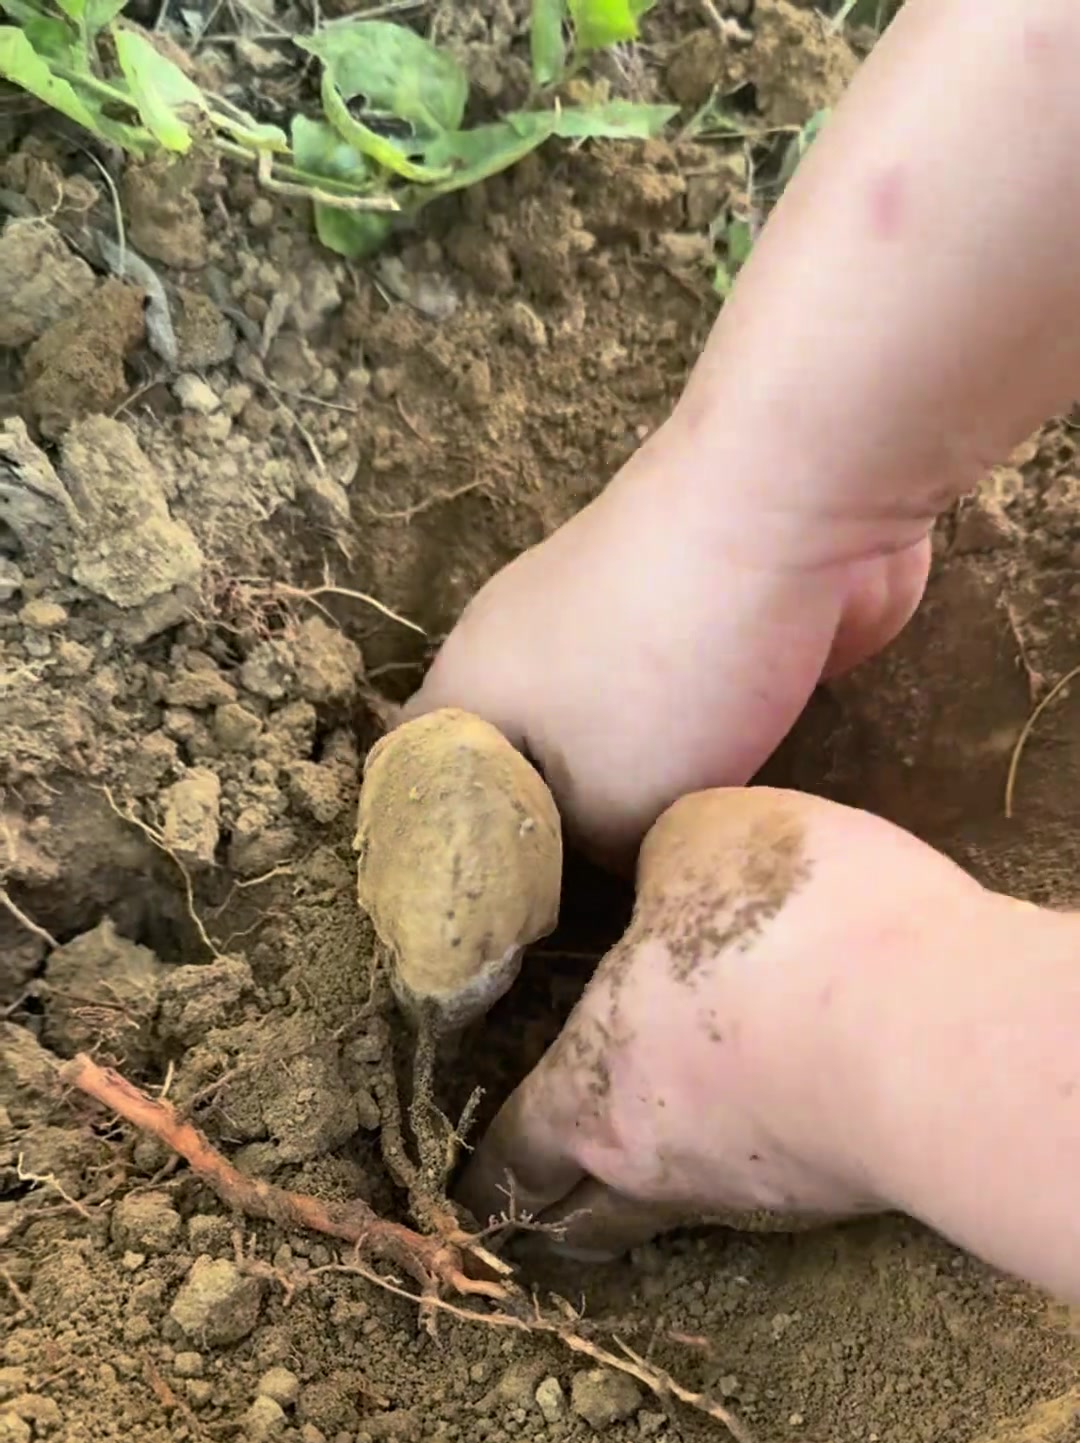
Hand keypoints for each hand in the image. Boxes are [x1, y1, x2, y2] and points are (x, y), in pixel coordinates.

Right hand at [404, 413, 929, 866]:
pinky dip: (689, 751)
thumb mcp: (615, 811)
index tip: (481, 923)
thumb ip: (595, 860)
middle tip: (581, 917)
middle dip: (547, 833)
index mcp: (466, 686)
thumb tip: (609, 862)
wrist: (789, 505)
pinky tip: (722, 802)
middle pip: (514, 762)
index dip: (440, 857)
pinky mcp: (695, 610)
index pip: (417, 787)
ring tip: (655, 872)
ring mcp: (609, 617)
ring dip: (626, 792)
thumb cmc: (668, 666)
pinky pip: (675, 705)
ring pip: (600, 734)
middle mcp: (519, 645)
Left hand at [457, 786, 984, 1258]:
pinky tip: (794, 1108)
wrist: (935, 1035)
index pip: (514, 1154)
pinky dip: (772, 1155)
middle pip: (586, 1224)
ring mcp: (758, 1196)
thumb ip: (659, 863)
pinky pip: (782, 1182)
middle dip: (561, 1219)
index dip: (489, 1166)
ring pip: (688, 1211)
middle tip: (555, 1209)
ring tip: (679, 1154)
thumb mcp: (697, 840)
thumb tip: (663, 879)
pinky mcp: (843, 1194)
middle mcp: (660, 1168)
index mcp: (591, 1093)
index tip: (470, 1185)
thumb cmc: (785, 932)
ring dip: (671, 1191)